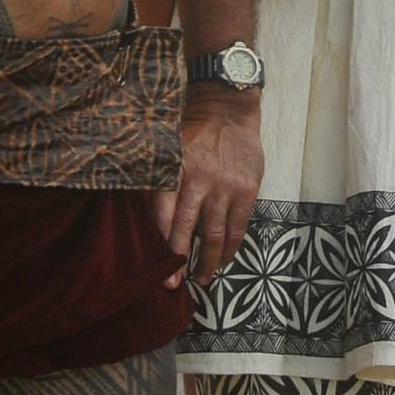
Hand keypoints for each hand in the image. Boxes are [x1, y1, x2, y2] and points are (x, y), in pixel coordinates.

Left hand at [154, 89, 262, 288]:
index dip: (160, 242)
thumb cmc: (193, 131)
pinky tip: (222, 259)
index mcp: (175, 168)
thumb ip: (160, 179)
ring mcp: (226, 187)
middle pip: (187, 229)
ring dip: (207, 261)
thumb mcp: (169, 147)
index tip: (157, 266)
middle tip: (174, 285)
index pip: (163, 212)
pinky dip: (230, 248)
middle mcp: (200, 180)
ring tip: (201, 278)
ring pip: (215, 235)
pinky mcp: (246, 191)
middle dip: (180, 261)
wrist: (229, 109)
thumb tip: (147, 215)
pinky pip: (237, 228)